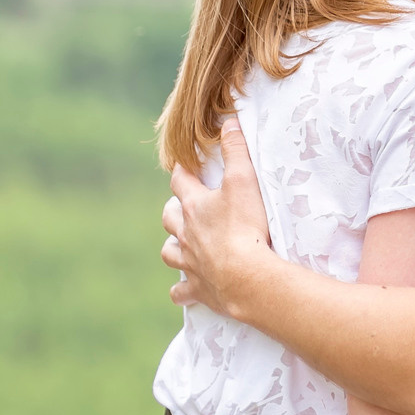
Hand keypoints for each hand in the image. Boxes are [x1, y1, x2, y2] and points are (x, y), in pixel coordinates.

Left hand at [161, 119, 276, 318]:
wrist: (244, 276)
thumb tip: (228, 122)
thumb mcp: (244, 180)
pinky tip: (184, 289)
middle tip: (182, 206)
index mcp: (194, 207)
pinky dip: (181, 289)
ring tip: (181, 244)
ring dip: (173, 247)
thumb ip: (236, 150)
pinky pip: (181, 291)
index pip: (181, 182)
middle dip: (174, 210)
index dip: (182, 171)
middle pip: (170, 218)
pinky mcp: (198, 288)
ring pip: (170, 253)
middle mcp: (185, 234)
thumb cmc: (245, 226)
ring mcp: (189, 262)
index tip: (185, 166)